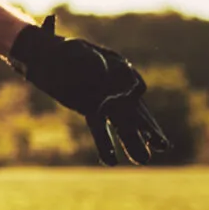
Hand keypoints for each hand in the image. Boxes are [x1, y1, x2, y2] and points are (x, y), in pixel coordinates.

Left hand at [9, 15, 171, 164]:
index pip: (134, 86)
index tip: (115, 101)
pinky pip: (101, 128)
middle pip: (136, 110)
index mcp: (119, 68)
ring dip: (134, 142)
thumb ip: (88, 58)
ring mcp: (106, 100)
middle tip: (161, 146)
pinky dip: (105, 144)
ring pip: (124, 124)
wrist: (48, 56)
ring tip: (144, 160)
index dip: (130, 96)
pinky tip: (110, 161)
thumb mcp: (74, 48)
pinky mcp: (91, 109)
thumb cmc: (64, 48)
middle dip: (148, 128)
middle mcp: (117, 87)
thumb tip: (102, 72)